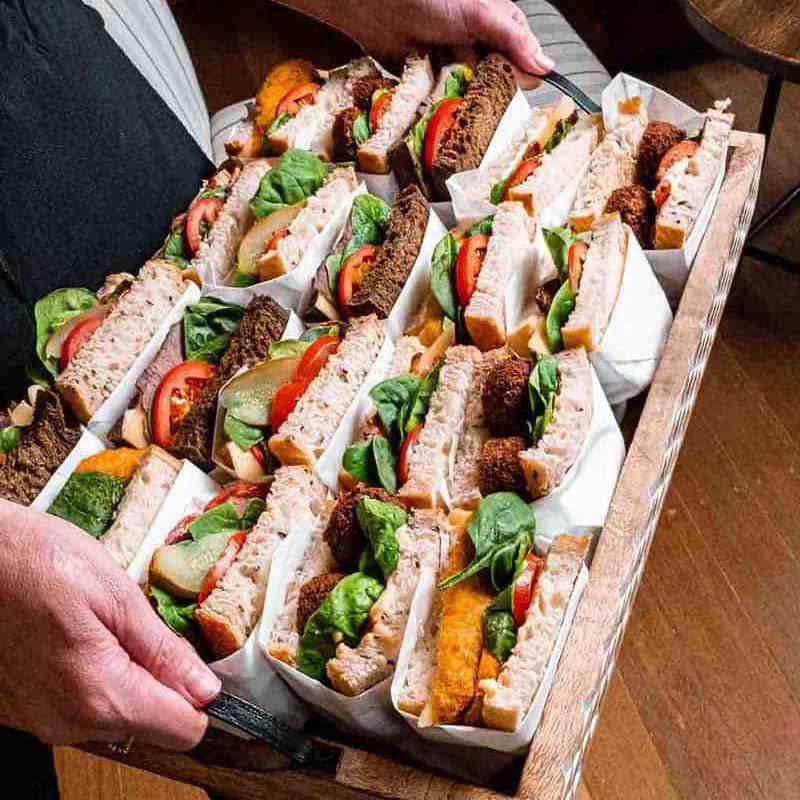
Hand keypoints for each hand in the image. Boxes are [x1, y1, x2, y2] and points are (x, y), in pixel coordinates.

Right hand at [0, 500, 220, 749]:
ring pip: (118, 717)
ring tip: (109, 628)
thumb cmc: (39, 562)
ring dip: (129, 678)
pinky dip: (96, 678)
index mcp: (101, 694)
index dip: (201, 694)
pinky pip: (82, 708)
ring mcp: (43, 720)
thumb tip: (205, 687)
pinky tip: (82, 638)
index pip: (183, 730)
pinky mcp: (26, 711)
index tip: (198, 662)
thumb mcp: (116, 594)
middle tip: (146, 631)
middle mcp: (69, 722)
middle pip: (152, 725)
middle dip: (165, 683)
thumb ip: (163, 649)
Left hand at [279, 0, 552, 83]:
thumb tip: (546, 68)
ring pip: (469, 98)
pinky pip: (442, 104)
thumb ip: (514, 40)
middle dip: (487, 97)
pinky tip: (440, 112)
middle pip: (494, 86)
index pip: (521, 64)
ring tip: (458, 108)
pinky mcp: (430, 84)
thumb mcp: (482, 14)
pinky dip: (441, 109)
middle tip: (481, 106)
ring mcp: (453, 68)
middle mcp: (477, 50)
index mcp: (498, 29)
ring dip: (464, 105)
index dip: (517, 82)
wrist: (377, 5)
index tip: (511, 95)